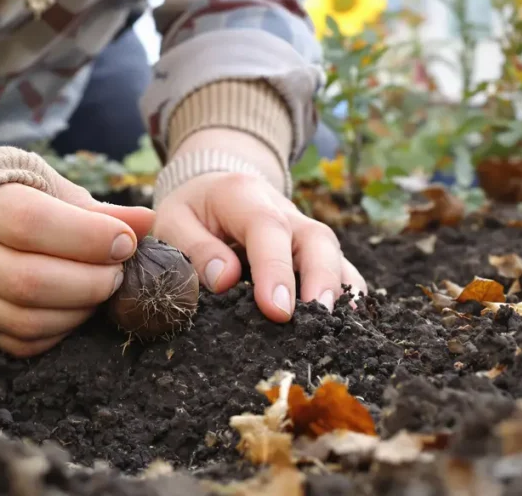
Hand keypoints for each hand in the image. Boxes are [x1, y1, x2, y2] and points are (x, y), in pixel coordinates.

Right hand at [0, 180, 153, 355]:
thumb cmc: (2, 196)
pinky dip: (57, 330)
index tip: (125, 243)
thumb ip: (90, 207)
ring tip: (100, 288)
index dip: (87, 237)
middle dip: (89, 280)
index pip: (30, 222)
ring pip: (24, 317)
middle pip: (28, 278)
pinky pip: (17, 342)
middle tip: (117, 273)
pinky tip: (74, 308)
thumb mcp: (41, 184)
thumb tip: (146, 223)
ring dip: (78, 308)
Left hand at [153, 171, 366, 321]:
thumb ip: (194, 247)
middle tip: (316, 318)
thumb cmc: (191, 213)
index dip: (275, 269)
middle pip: (316, 240)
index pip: (267, 228)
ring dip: (339, 291)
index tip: (276, 310)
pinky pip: (341, 270)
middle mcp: (285, 211)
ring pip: (335, 255)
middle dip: (321, 280)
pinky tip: (347, 328)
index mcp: (245, 196)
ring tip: (338, 329)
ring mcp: (304, 231)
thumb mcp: (173, 221)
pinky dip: (348, 296)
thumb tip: (224, 280)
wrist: (212, 192)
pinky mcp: (315, 252)